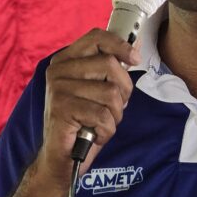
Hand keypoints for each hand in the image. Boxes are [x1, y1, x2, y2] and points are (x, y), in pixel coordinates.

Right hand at [38, 28, 139, 187]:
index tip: (134, 59)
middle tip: (114, 107)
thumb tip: (137, 44)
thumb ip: (112, 67)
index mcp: (66, 60)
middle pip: (110, 64)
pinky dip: (106, 130)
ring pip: (110, 93)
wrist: (62, 158)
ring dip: (114, 114)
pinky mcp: (61, 109)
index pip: (96, 37)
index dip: (120, 44)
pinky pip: (103, 115)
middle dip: (123, 90)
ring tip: (100, 123)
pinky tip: (93, 134)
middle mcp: (58, 70)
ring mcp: (58, 89)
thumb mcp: (98, 90)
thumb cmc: (83, 122)